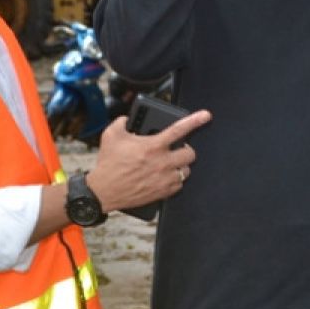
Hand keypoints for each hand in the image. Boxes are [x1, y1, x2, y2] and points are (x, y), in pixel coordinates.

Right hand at [86, 110, 209, 210]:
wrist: (103, 191)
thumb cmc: (108, 163)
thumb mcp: (111, 135)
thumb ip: (122, 122)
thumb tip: (127, 118)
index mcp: (153, 146)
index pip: (179, 129)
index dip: (195, 120)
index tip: (206, 115)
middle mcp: (162, 162)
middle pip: (190, 153)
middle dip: (186, 150)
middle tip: (178, 149)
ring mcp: (164, 179)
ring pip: (186, 170)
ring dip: (181, 165)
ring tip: (171, 163)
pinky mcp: (163, 192)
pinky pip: (179, 185)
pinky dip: (176, 180)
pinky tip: (166, 176)